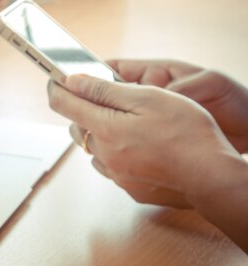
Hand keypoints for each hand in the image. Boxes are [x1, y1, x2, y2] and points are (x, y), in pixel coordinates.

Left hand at [47, 74, 241, 207]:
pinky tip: (135, 145)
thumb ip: (104, 90)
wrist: (209, 173)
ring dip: (98, 133)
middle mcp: (103, 154)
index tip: (55, 79)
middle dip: (82, 111)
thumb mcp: (146, 97)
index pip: (63, 104)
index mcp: (105, 128)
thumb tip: (72, 82)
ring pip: (92, 148)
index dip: (56, 88)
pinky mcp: (128, 186)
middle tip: (103, 98)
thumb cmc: (184, 131)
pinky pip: (109, 166)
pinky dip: (113, 153)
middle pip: (75, 127)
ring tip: (125, 123)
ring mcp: (115, 173)